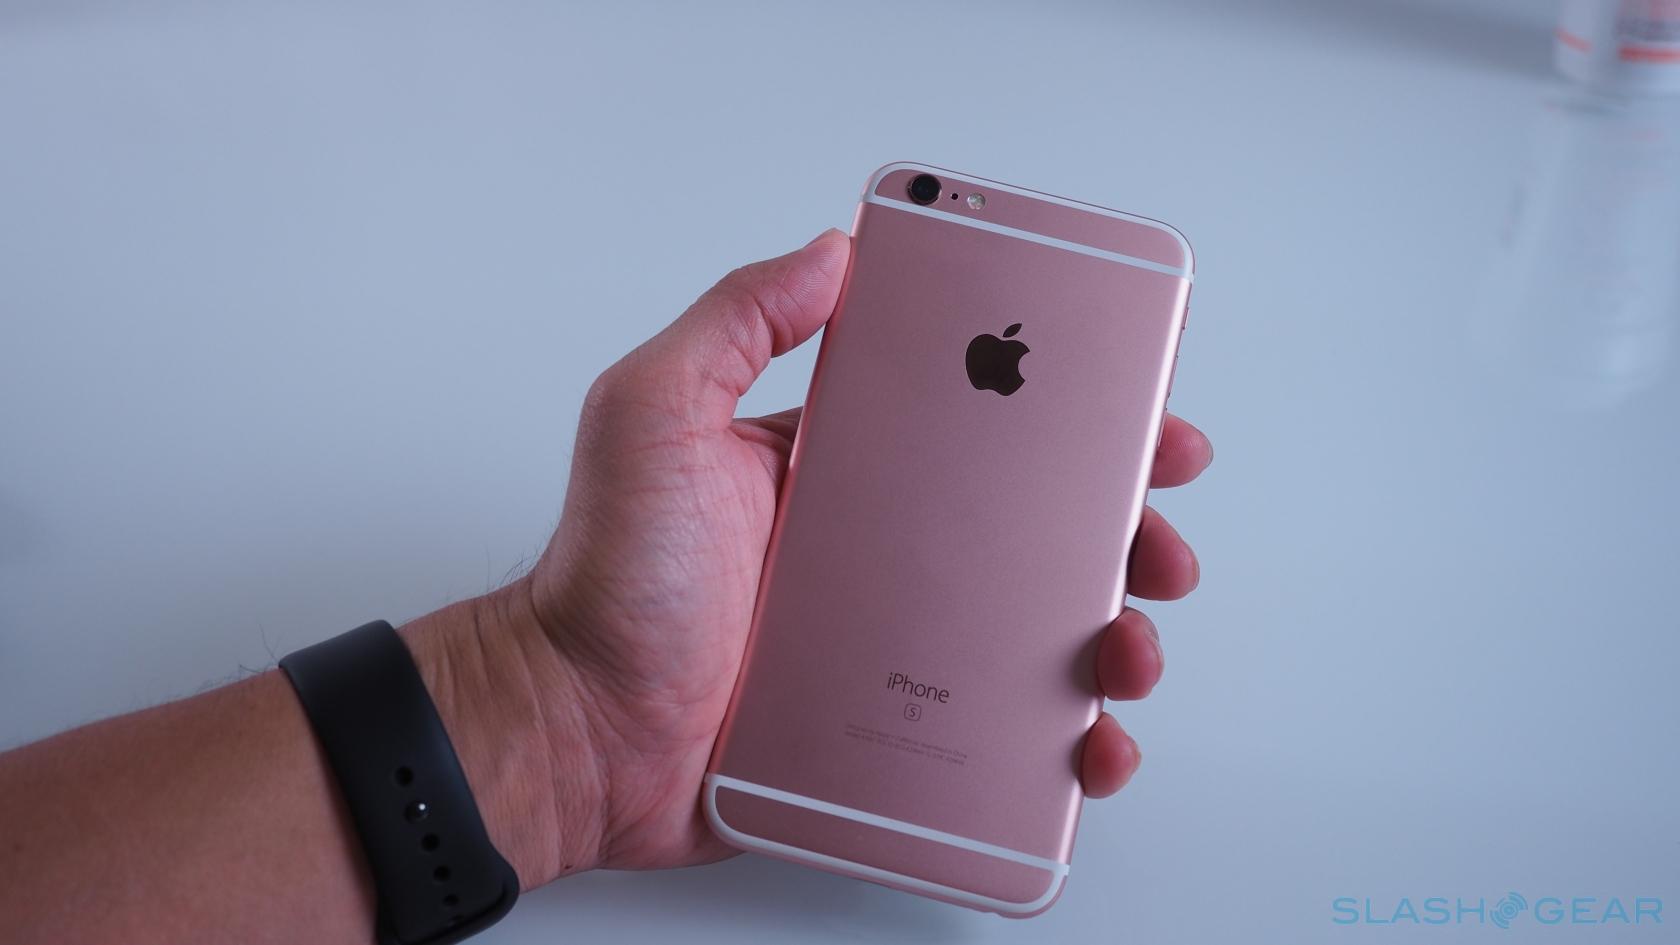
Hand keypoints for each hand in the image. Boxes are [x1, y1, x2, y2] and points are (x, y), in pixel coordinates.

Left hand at [402, 230, 1211, 887]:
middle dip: (1121, 533)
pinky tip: (1088, 746)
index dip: (1069, 420)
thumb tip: (830, 251)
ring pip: (1038, 634)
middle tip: (1158, 544)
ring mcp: (894, 644)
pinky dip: (1064, 746)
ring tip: (1129, 650)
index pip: (981, 429)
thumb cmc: (605, 580)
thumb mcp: (651, 415)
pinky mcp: (892, 729)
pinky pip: (1002, 736)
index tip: (1137, 416)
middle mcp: (883, 553)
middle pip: (1035, 532)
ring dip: (1114, 638)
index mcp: (846, 472)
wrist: (576, 731)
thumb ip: (732, 322)